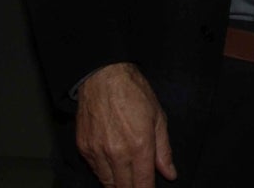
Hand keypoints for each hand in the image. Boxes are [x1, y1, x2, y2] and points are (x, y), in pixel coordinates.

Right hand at [76, 62, 177, 186]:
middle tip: (139, 183)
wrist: (104, 76)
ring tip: (126, 177)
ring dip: (118, 183)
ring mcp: (97, 152)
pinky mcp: (83, 148)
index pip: (143, 185)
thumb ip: (164, 150)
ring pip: (107, 183)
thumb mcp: (158, 118)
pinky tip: (113, 164)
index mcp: (140, 146)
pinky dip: (104, 172)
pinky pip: (95, 170)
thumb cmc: (134, 92)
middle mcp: (117, 153)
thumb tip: (170, 174)